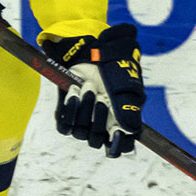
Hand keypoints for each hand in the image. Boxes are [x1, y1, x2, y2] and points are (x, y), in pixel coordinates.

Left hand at [42, 23, 144, 157]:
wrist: (90, 48)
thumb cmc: (113, 63)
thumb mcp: (127, 80)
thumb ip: (130, 106)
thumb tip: (130, 130)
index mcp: (121, 120)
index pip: (120, 147)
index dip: (117, 145)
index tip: (115, 131)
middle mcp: (102, 124)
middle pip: (97, 141)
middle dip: (98, 119)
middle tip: (100, 96)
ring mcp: (83, 119)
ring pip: (80, 133)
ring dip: (83, 110)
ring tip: (87, 87)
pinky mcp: (66, 113)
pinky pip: (64, 126)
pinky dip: (69, 109)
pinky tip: (73, 91)